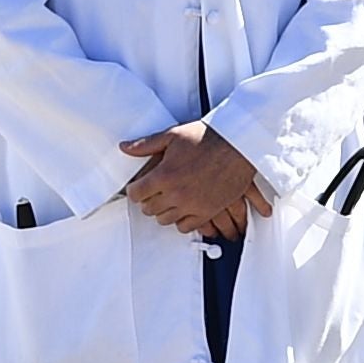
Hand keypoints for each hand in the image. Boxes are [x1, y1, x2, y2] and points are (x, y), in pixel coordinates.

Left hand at [116, 124, 271, 237]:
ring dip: (163, 210)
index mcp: (164, 175)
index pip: (136, 194)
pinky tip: (182, 209)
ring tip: (167, 199)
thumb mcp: (173, 135)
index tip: (138, 187)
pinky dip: (181, 220)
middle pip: (149, 209)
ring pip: (165, 219)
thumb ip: (146, 145)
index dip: (135, 190)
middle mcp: (176, 193)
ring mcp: (192, 205)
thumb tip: (125, 147)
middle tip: (152, 192)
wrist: (238, 145)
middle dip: (148, 200)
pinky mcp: (207, 211)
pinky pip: (186, 227)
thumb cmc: (207, 137)